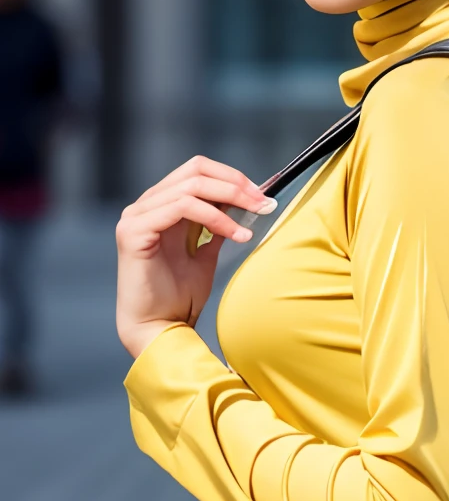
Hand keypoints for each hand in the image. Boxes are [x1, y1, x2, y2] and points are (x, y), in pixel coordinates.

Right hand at [116, 155, 275, 358]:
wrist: (159, 329)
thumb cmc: (178, 298)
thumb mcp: (205, 255)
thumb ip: (216, 227)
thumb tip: (242, 203)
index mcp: (161, 207)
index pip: (197, 171)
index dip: (231, 176)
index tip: (262, 194)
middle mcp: (146, 206)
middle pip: (194, 171)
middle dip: (235, 183)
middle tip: (263, 202)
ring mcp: (136, 217)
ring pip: (190, 187)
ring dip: (230, 199)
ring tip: (255, 217)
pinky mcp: (134, 232)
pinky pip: (180, 208)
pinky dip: (214, 218)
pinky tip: (236, 234)